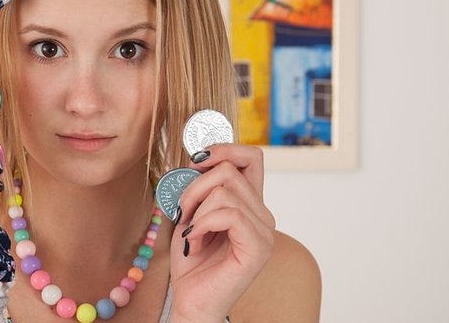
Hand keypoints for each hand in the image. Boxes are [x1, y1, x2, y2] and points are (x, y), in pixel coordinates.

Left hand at [169, 144, 274, 320]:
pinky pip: (227, 214)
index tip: (196, 161)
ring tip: (192, 233)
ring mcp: (264, 231)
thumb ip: (199, 185)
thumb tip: (198, 157)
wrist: (191, 300)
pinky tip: (196, 243)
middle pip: (229, 170)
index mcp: (250, 202)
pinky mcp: (259, 247)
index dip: (224, 149)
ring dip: (195, 210)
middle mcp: (263, 214)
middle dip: (194, 187)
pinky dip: (201, 225)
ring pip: (224, 191)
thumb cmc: (192, 260)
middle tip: (184, 213)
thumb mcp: (190, 212)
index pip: (251, 156)